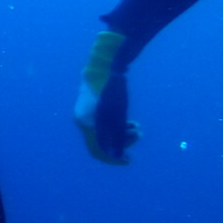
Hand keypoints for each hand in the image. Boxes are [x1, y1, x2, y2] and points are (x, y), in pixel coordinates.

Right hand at [74, 30, 137, 163]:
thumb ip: (115, 136)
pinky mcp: (95, 105)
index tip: (128, 160)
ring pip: (106, 131)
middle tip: (138, 135)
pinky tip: (132, 123)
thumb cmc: (111, 90)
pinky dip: (119, 125)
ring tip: (138, 129)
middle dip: (122, 141)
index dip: (113, 158)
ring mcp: (88, 112)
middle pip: (103, 140)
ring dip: (123, 133)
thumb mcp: (116, 115)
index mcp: (85, 123)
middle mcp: (83, 119)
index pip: (97, 148)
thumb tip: (115, 155)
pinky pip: (107, 122)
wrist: (106, 63)